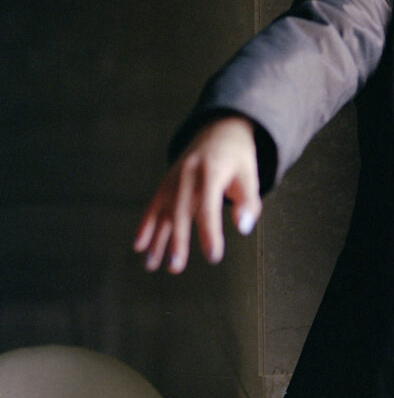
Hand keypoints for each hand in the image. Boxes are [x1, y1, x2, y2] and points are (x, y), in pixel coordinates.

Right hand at [133, 116, 261, 273]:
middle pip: (181, 211)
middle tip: (176, 267)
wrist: (219, 130)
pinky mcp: (166, 183)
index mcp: (212, 171)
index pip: (209, 207)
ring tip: (151, 265)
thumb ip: (249, 202)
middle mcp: (188, 174)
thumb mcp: (250, 176)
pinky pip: (153, 205)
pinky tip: (139, 245)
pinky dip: (145, 225)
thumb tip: (244, 228)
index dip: (210, 233)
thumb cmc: (238, 159)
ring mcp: (173, 178)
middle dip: (177, 240)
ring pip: (163, 211)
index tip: (213, 257)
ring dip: (156, 239)